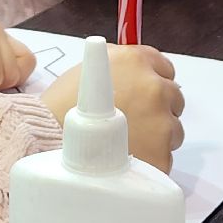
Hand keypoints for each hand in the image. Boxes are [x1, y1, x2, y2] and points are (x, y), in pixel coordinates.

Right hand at [40, 44, 184, 171]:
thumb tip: (134, 66)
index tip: (140, 92)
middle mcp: (154, 88)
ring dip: (156, 136)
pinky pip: (164, 158)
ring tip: (125, 144)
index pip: (164, 66)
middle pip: (174, 98)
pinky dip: (150, 161)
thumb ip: (116, 63)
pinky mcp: (162, 157)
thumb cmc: (60, 106)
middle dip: (157, 108)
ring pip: (173, 130)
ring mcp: (162, 125)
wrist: (48, 143)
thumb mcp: (86, 69)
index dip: (151, 80)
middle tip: (130, 120)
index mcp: (136, 61)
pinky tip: (126, 161)